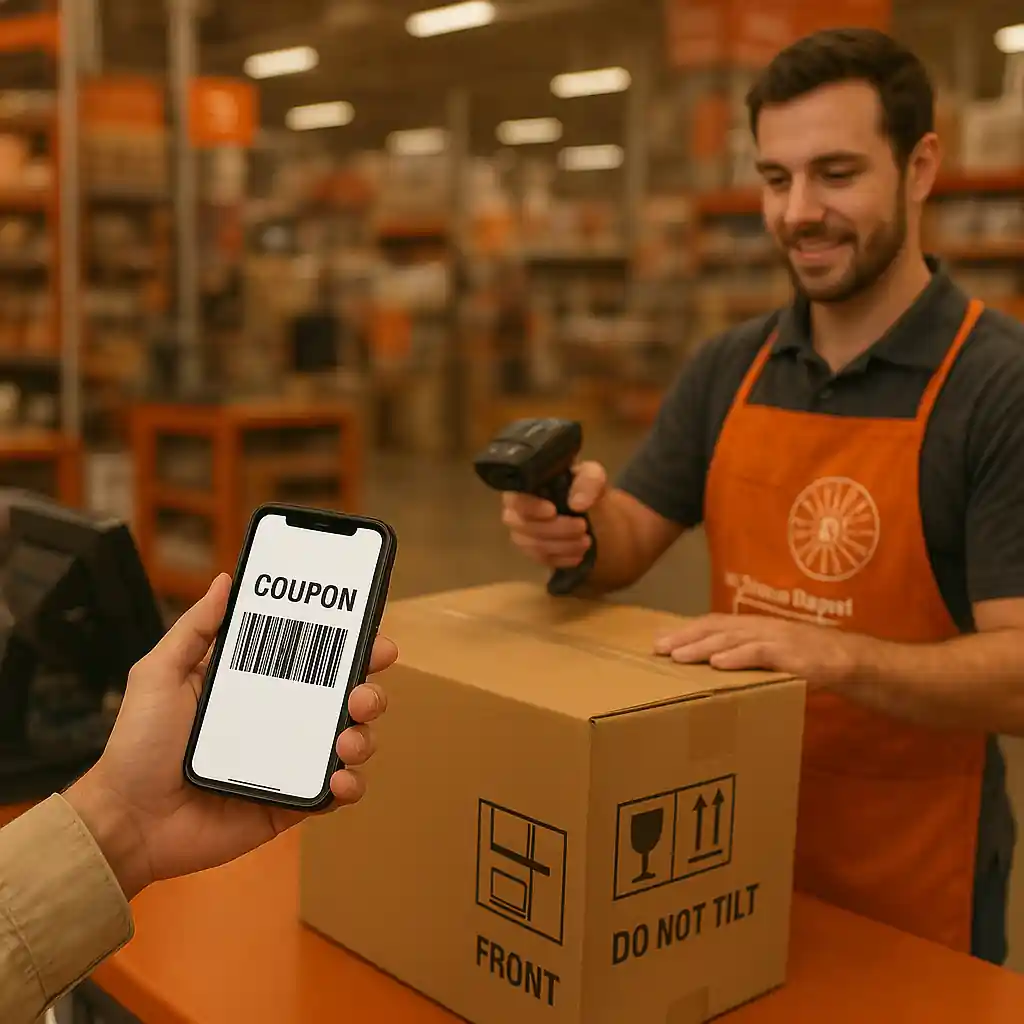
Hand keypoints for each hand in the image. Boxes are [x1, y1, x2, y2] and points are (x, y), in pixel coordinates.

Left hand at [65, 574, 398, 900]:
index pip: (314, 659)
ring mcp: (289, 763)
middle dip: (368, 690)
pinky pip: (335, 793)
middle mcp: (281, 721)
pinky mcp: (290, 804)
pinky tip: (339, 779)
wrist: (128, 819)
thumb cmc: (138, 745)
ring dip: (363, 736)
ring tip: (348, 739)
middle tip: (364, 693)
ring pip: (350, 742)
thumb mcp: (160, 674)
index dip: (349, 645)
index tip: (371, 634)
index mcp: (257, 686)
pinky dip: (350, 785)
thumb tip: (225, 581)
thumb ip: (196, 628)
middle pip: (344, 698)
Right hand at [501, 461, 606, 568]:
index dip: (531, 507)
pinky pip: (541, 559)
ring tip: (586, 541)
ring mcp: (522, 533)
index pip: (516, 499)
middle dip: (556, 529)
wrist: (594, 515)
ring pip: (533, 545)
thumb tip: (576, 504)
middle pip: (523, 525)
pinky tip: (579, 554)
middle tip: (582, 527)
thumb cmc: (586, 490)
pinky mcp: (532, 552)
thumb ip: (588, 481)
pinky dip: (562, 558)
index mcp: (526, 486)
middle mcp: (516, 509)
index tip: (553, 511)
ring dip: (563, 546)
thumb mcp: (594, 477)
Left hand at [654, 613, 859, 686]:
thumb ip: (750, 657)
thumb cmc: (811, 661)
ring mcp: (776, 638)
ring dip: (701, 647)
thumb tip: (718, 669)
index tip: (661, 640)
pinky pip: (759, 653)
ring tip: (677, 656)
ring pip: (731, 639)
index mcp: (756, 627)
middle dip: (684, 637)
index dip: (687, 630)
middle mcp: (761, 627)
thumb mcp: (774, 657)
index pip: (715, 623)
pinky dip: (736, 657)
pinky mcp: (791, 654)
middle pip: (715, 628)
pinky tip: (716, 664)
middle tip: (658, 648)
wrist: (852, 661)